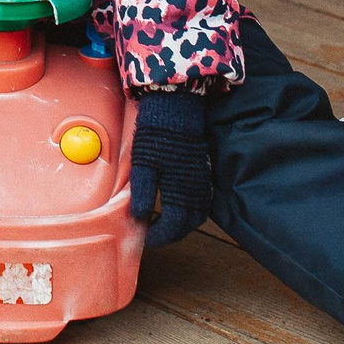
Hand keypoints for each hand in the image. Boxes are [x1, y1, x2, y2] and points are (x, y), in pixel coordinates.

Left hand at [129, 90, 210, 247]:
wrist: (176, 105)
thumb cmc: (156, 132)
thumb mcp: (143, 163)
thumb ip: (142, 192)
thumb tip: (139, 218)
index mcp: (181, 190)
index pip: (174, 225)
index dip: (159, 236)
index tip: (146, 238)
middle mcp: (196, 189)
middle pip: (189, 224)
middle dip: (172, 234)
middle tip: (155, 234)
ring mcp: (202, 180)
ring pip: (198, 214)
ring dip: (183, 224)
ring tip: (165, 223)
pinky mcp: (203, 171)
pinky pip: (202, 201)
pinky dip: (191, 211)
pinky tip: (178, 205)